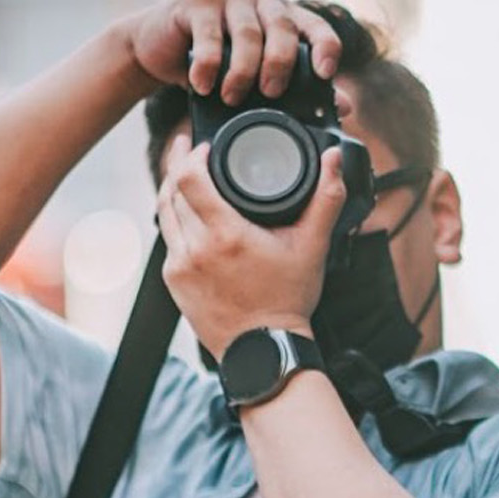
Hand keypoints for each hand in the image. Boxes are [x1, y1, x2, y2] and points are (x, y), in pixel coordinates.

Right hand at [125, 0, 342, 102]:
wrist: (160, 48)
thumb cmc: (216, 63)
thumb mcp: (257, 76)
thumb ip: (299, 88)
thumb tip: (345, 107)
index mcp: (284, 15)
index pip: (317, 26)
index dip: (325, 47)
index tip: (325, 73)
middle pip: (283, 29)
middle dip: (280, 64)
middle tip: (270, 93)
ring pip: (247, 33)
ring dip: (242, 71)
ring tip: (231, 98)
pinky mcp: (197, 2)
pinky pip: (209, 36)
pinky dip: (208, 65)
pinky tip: (202, 85)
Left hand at [157, 130, 349, 362]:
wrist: (264, 351)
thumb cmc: (287, 301)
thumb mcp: (311, 247)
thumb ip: (324, 199)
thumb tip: (334, 159)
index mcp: (225, 235)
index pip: (189, 179)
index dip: (192, 155)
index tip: (204, 146)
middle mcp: (195, 249)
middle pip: (171, 190)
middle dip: (179, 165)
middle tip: (190, 149)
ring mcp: (179, 266)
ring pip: (164, 213)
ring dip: (172, 190)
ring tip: (185, 174)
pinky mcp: (173, 281)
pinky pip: (169, 239)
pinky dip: (176, 220)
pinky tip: (189, 213)